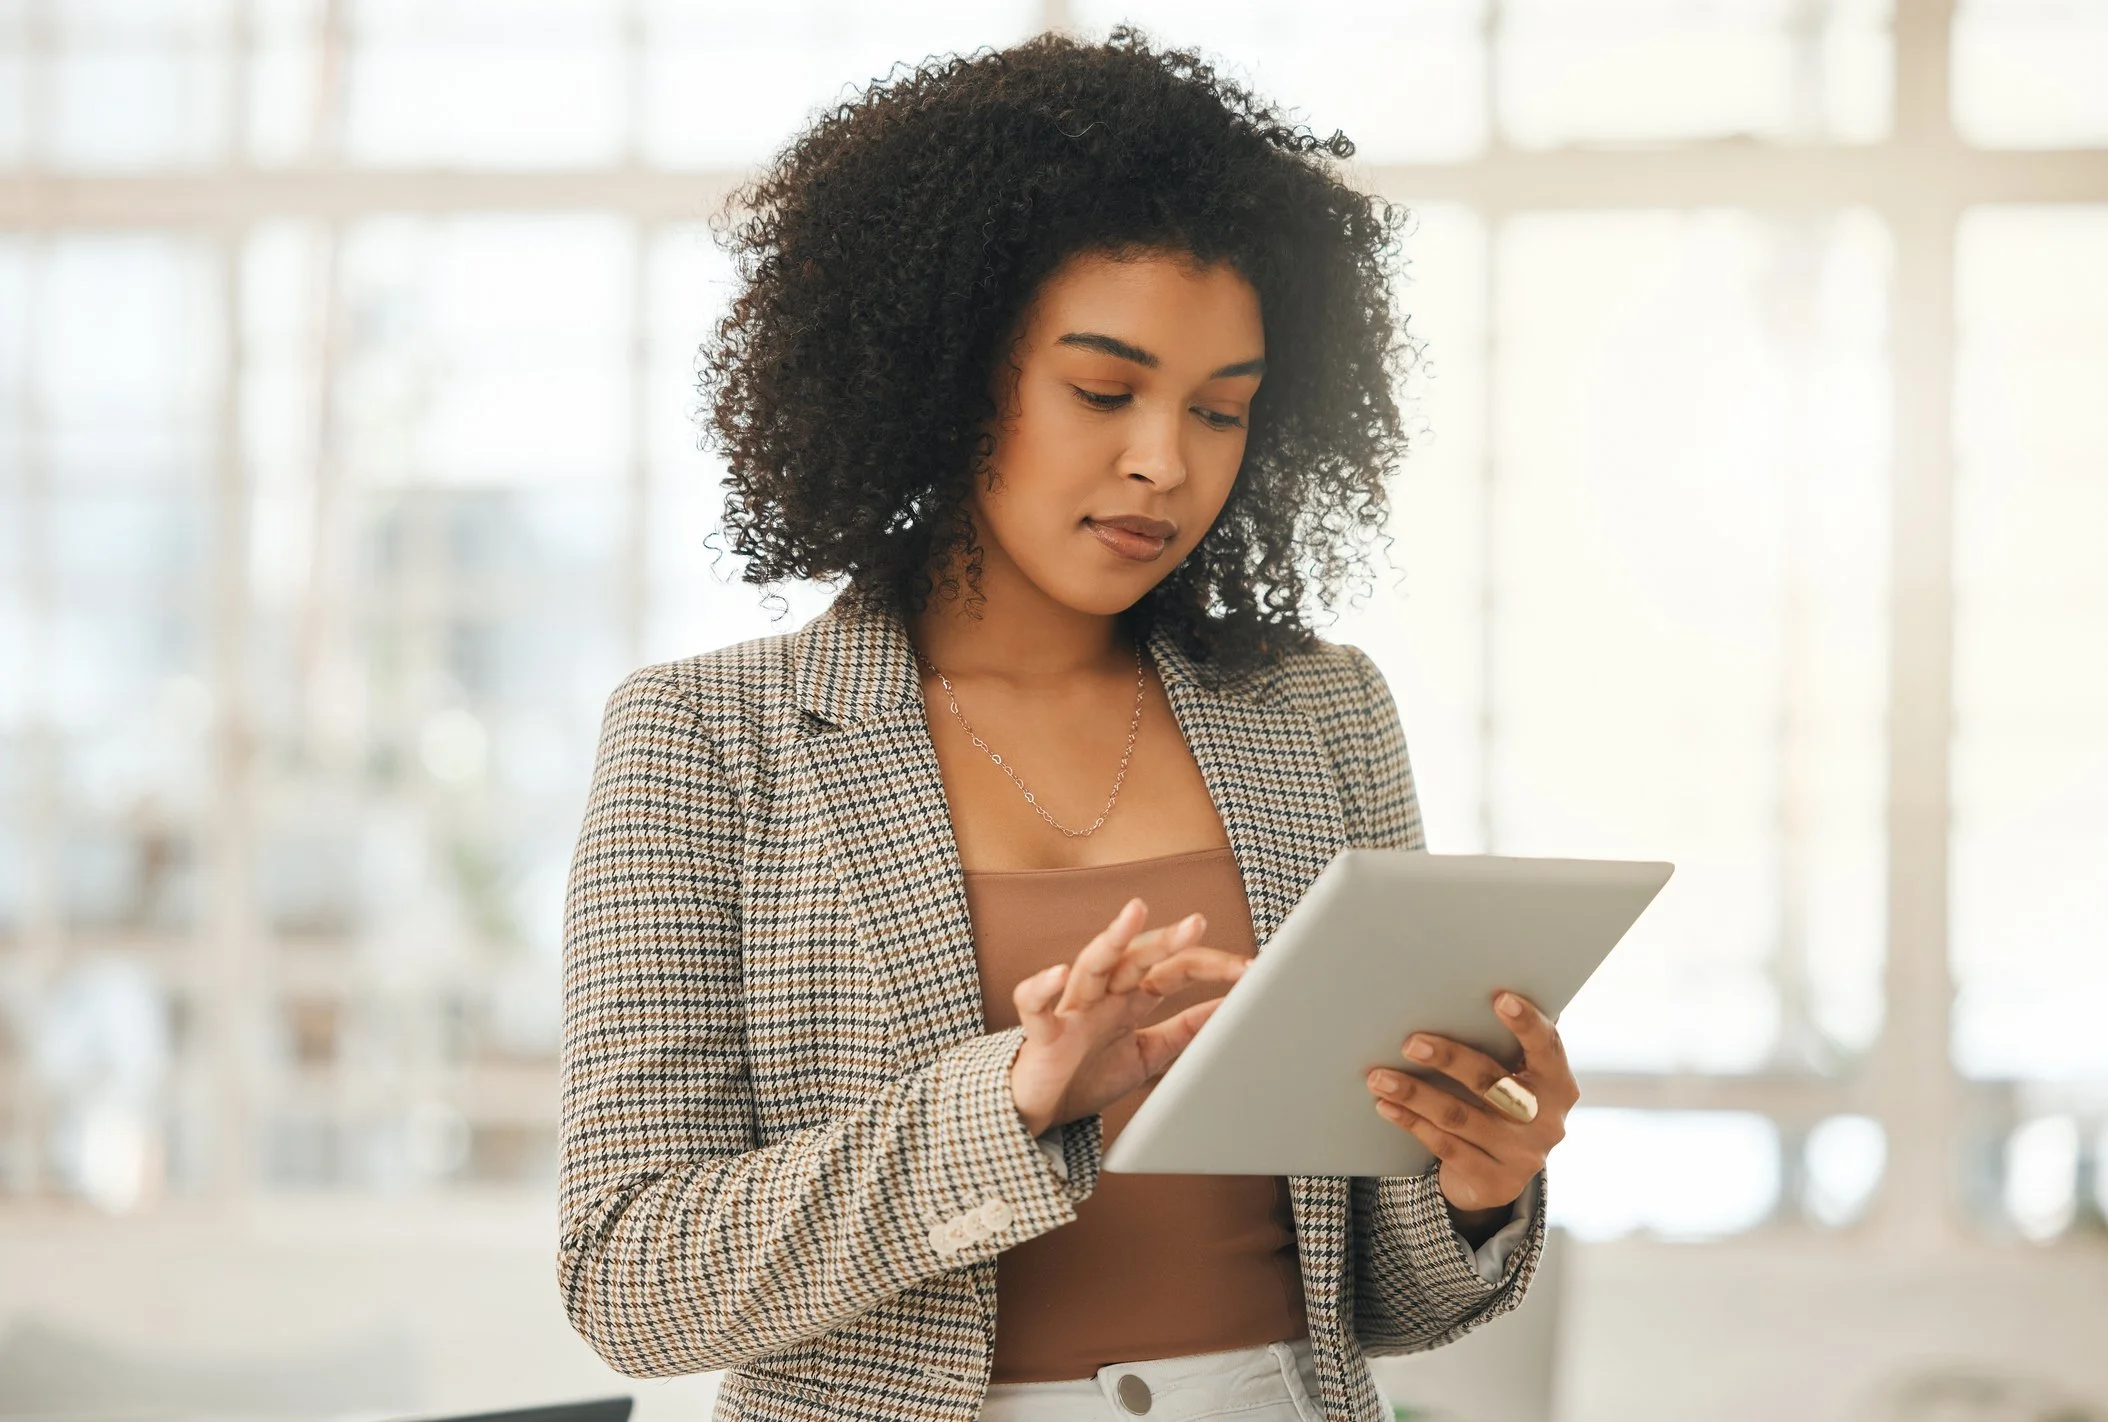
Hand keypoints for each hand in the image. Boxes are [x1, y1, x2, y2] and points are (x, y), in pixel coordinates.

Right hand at [1008, 898, 1250, 1137]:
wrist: (1042, 1112)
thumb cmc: (1089, 1076)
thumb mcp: (1148, 1052)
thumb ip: (1184, 1028)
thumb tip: (1229, 1007)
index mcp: (1128, 999)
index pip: (1172, 970)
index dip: (1209, 965)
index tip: (1248, 968)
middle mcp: (1102, 996)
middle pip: (1135, 957)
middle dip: (1165, 940)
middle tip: (1198, 922)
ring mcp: (1071, 1010)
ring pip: (1090, 965)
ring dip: (1111, 939)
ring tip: (1133, 913)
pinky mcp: (1042, 1035)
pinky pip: (1035, 1006)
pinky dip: (1042, 988)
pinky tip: (1058, 974)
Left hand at [1364, 990, 1575, 1217]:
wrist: (1497, 1175)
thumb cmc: (1499, 1104)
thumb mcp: (1511, 1080)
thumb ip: (1498, 1048)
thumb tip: (1447, 1001)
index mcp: (1558, 1086)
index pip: (1548, 1048)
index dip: (1527, 1023)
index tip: (1500, 998)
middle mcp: (1547, 1122)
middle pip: (1492, 1082)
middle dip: (1449, 1059)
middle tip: (1410, 1042)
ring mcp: (1522, 1156)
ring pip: (1459, 1117)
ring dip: (1415, 1094)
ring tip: (1378, 1077)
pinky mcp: (1495, 1183)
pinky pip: (1445, 1146)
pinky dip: (1411, 1122)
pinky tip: (1386, 1105)